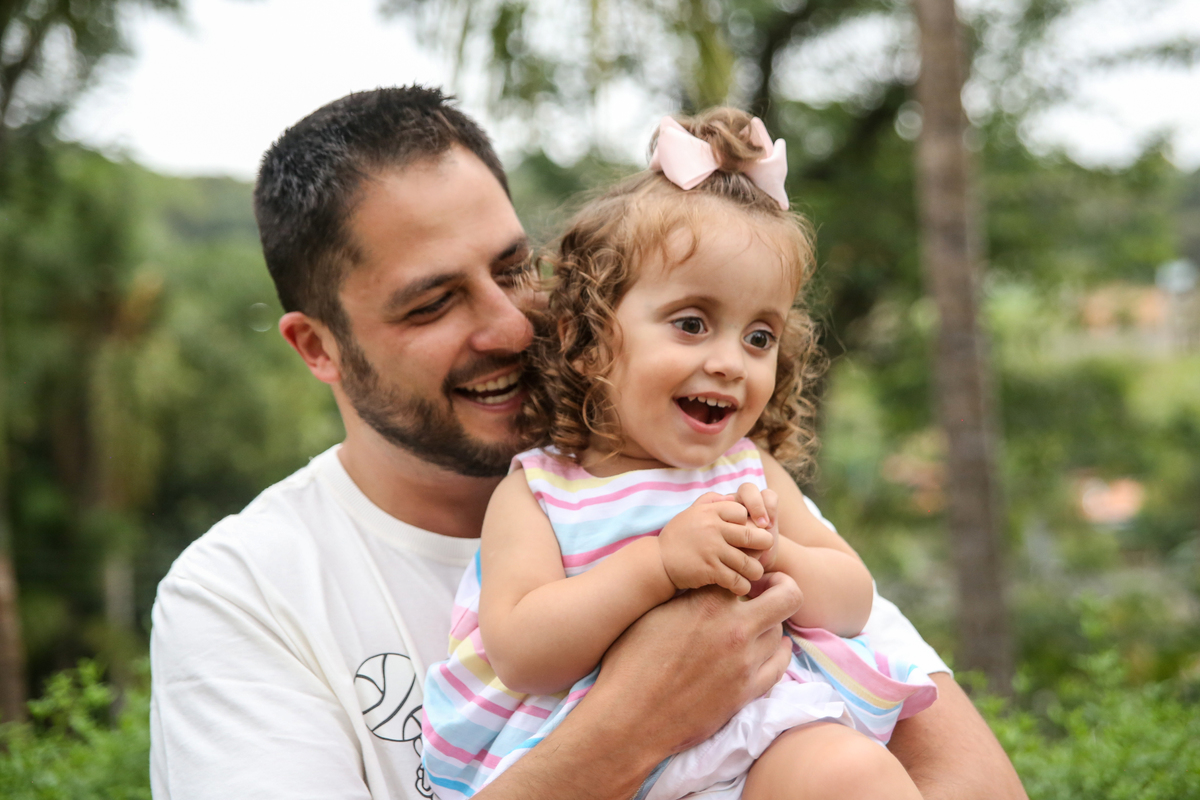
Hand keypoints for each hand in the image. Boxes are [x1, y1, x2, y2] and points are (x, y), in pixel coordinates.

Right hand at [597, 573, 803, 752]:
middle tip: (768, 592)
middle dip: (781, 588)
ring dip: (770, 625)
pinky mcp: (747, 692)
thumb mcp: (654, 614)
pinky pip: (779, 666)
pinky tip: (770, 649)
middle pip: (787, 596)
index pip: (748, 574)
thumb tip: (705, 587)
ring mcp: (745, 662)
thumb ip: (687, 597)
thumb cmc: (631, 662)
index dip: (746, 574)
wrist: (630, 716)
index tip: (742, 579)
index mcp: (708, 604)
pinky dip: (778, 653)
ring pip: (780, 632)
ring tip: (754, 627)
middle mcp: (735, 628)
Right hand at [658, 492, 773, 594]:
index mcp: (710, 512)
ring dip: (754, 571)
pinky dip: (742, 585)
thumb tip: (732, 498)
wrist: (657, 562)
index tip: (747, 535)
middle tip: (764, 553)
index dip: (749, 523)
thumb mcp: (691, 513)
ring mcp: (712, 549)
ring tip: (753, 574)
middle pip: (752, 536)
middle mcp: (713, 528)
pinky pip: (736, 579)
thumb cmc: (678, 537)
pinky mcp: (709, 570)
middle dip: (764, 546)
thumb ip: (711, 501)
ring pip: (748, 562)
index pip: (742, 513)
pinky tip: (740, 587)